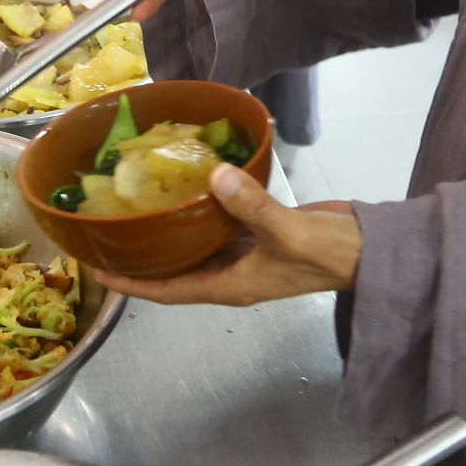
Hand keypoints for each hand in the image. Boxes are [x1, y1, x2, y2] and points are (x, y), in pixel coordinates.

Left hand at [100, 169, 361, 305]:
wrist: (368, 248)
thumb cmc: (328, 253)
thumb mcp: (287, 232)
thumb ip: (251, 206)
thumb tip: (214, 175)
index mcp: (230, 284)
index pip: (168, 290)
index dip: (132, 283)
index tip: (98, 269)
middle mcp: (230, 272)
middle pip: (175, 268)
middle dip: (142, 255)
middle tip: (108, 229)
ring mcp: (244, 253)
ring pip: (195, 245)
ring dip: (169, 230)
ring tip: (136, 206)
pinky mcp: (258, 232)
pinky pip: (219, 223)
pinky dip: (201, 208)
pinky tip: (188, 184)